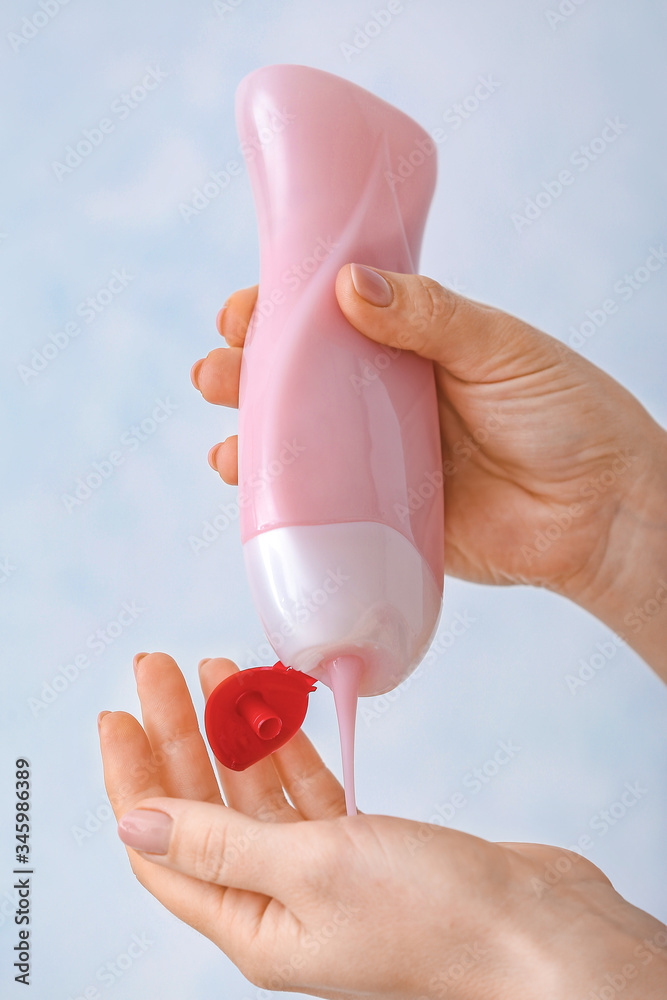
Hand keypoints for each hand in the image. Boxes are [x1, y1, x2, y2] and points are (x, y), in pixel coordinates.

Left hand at [98, 653, 666, 999]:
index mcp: (251, 923)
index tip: (116, 713)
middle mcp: (277, 901)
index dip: (130, 778)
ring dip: (229, 728)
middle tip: (156, 666)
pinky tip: (271, 703)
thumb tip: (132, 822)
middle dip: (174, 734)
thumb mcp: (311, 868)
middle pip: (202, 807)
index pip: (161, 845)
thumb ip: (221, 841)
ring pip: (253, 789)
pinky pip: (305, 786)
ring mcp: (321, 871)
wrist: (535, 930)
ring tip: (213, 664)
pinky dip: (286, 742)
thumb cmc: (432, 915)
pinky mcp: (362, 845)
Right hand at [191, 268, 666, 673]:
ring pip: (299, 442)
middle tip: (214, 371)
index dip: (280, 310)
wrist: (601, 512)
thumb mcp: (500, 348)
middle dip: (246, 373)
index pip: (330, 317)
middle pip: (300, 380)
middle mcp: (388, 398)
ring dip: (249, 436)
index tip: (242, 310)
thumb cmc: (567, 415)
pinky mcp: (384, 516)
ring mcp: (381, 458)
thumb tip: (349, 284)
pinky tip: (247, 486)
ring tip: (223, 442)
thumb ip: (430, 316)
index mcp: (413, 345)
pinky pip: (322, 504)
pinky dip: (278, 497)